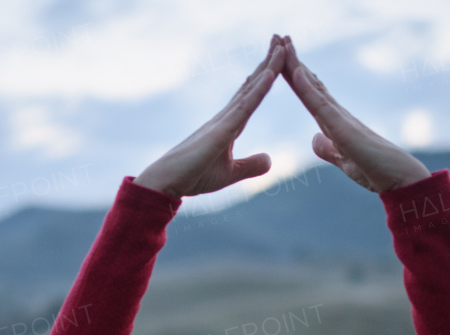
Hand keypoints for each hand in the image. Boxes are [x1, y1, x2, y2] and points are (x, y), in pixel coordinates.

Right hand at [134, 35, 285, 197]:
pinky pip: (245, 106)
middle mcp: (227, 116)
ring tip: (281, 46)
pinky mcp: (221, 130)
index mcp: (230, 125)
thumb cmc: (193, 176)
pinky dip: (259, 89)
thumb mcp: (229, 173)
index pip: (252, 96)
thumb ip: (250, 166)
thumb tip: (270, 160)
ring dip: (268, 67)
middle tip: (281, 39)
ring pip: (251, 89)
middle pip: (252, 85)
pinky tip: (271, 74)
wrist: (168, 182)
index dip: (265, 77)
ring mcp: (224, 120)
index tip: (277, 58)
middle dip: (268, 62)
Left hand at [280, 36, 429, 192]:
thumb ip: (329, 149)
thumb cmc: (376, 171)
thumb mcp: (344, 161)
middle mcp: (337, 114)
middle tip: (277, 37)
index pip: (310, 94)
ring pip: (313, 87)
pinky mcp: (344, 130)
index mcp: (333, 123)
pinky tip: (296, 73)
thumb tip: (315, 138)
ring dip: (296, 65)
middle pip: (310, 83)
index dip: (294, 76)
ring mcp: (340, 119)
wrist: (400, 180)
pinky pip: (321, 106)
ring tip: (282, 41)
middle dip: (292, 61)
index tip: (279, 58)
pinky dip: (308, 89)